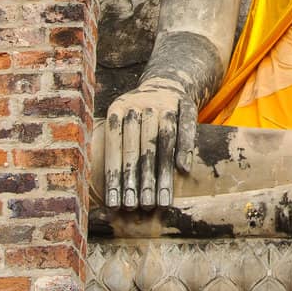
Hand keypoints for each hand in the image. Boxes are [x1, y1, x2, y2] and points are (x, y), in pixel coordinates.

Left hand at [103, 82, 195, 209]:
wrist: (166, 82)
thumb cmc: (137, 117)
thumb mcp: (120, 123)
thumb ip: (112, 149)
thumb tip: (104, 190)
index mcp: (118, 107)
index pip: (115, 147)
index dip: (115, 176)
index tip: (115, 204)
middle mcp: (141, 104)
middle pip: (138, 147)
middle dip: (136, 180)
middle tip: (136, 208)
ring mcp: (165, 103)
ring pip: (162, 141)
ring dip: (160, 173)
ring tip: (157, 201)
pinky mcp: (187, 105)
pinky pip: (186, 127)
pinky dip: (185, 147)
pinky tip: (183, 170)